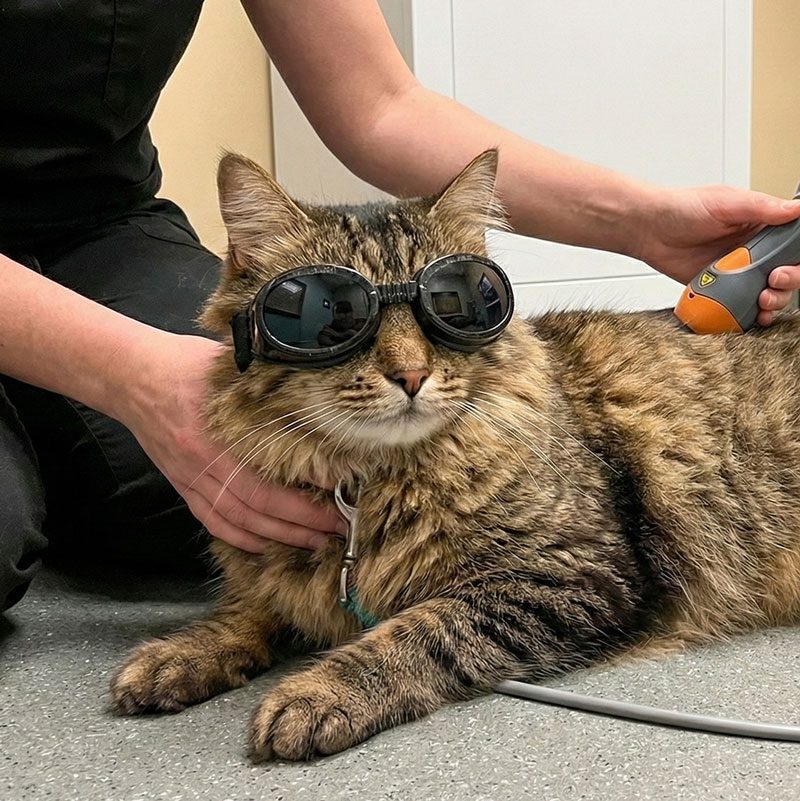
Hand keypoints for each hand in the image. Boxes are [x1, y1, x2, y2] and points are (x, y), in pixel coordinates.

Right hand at [119, 331, 343, 552]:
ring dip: (280, 537)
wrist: (132, 376)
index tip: (341, 493)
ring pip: (240, 520)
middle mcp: (206, 464)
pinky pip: (212, 520)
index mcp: (220, 435)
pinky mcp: (183, 484)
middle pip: (260, 507)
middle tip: (339, 527)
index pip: (270, 478)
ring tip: (314, 542)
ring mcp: (192, 478)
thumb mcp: (232, 367)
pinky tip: (264, 545)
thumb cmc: (186, 365)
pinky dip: (240, 538)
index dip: (306, 493)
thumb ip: (267, 385)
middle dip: (304, 523)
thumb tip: (311, 396)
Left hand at [635, 184, 799, 324]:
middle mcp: (753, 250)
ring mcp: (737, 271)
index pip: (792, 244)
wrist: (648, 230)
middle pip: (788, 272)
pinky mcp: (720, 288)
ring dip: (773, 301)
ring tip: (762, 300)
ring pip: (769, 291)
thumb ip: (761, 208)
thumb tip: (796, 208)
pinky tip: (752, 315)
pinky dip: (750, 313)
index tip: (786, 265)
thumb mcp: (726, 203)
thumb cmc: (682, 208)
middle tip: (773, 281)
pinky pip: (741, 304)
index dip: (796, 259)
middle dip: (788, 282)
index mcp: (761, 225)